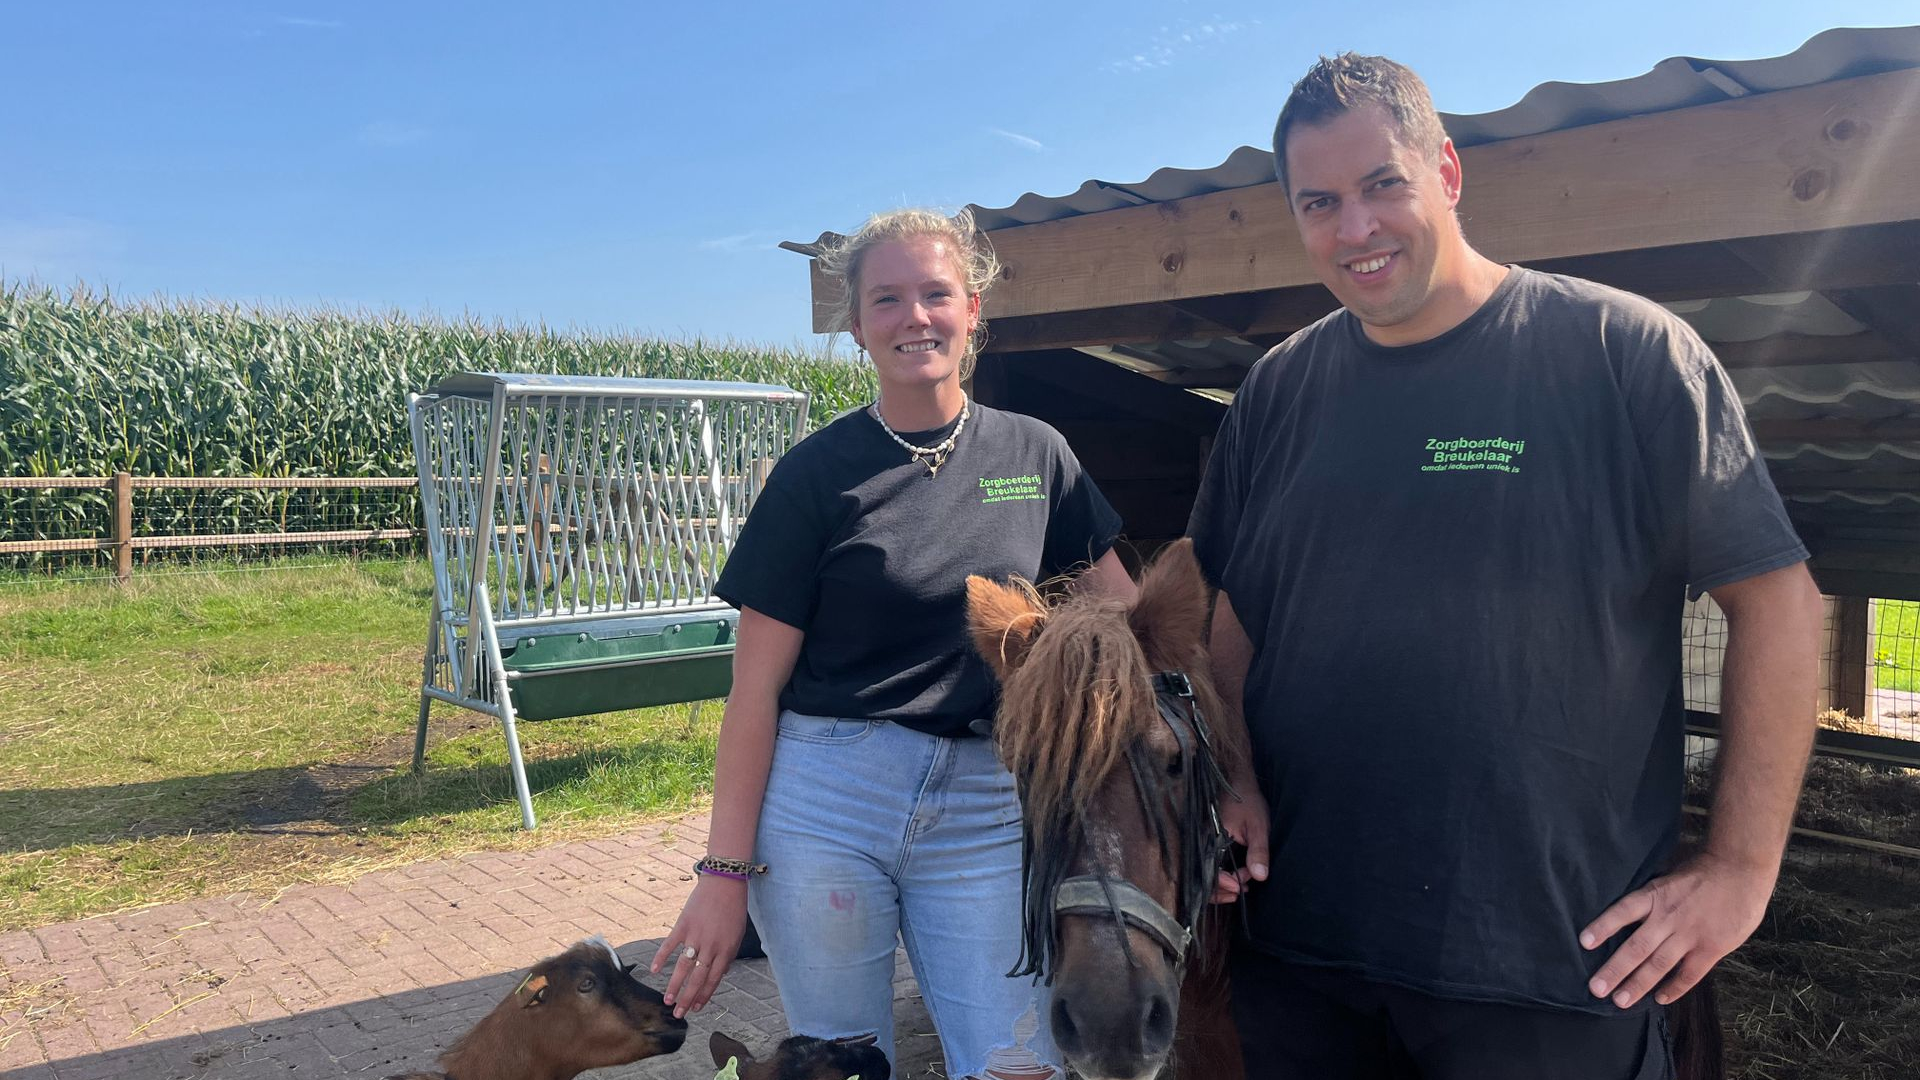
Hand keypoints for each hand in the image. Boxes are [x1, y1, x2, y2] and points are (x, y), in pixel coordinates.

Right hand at [649, 875, 748, 1017]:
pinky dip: (660, 957)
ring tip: (668, 1000)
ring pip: (683, 967)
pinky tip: (654, 970)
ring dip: (674, 985)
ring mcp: (696, 936)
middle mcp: (711, 946)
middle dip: (687, 998)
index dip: (704, 995)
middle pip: (697, 978)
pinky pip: (670, 944)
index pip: (713, 979)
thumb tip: (719, 975)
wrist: (725, 883)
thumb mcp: (737, 935)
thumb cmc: (733, 909)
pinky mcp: (683, 925)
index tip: (696, 1008)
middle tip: (679, 1014)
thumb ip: (728, 956)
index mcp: (726, 950)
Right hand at [1211, 777, 1270, 903]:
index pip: (1208, 870)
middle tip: (1242, 891)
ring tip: (1242, 887)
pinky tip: (1236, 879)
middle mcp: (1201, 842)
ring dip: (1221, 885)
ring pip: (1203, 873)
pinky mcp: (1207, 843)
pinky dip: (1220, 876)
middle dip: (1220, 890)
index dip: (1222, 883)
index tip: (1240, 887)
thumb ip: (1258, 851)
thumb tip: (1260, 877)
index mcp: (1208, 838)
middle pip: (1201, 877)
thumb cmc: (1248, 801)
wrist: (1239, 782)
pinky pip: (1208, 865)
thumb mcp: (1257, 826)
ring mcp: (1203, 843)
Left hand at [1580, 851, 1774, 1008]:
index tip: (1584, 942)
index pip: (1622, 912)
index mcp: (1655, 896)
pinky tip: (1660, 999)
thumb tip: (1629, 912)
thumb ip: (1652, 897)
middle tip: (1596, 989)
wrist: (1741, 869)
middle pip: (1636, 947)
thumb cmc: (1703, 871)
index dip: (1603, 927)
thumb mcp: (1669, 876)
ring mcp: (1689, 934)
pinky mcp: (1711, 947)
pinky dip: (1674, 988)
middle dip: (1615, 970)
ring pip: (1658, 964)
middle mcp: (1667, 917)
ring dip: (1638, 985)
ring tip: (1619, 1001)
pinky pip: (1689, 973)